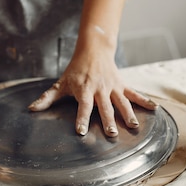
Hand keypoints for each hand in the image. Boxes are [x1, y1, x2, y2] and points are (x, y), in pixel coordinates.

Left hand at [28, 49, 157, 136]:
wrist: (93, 50)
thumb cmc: (75, 70)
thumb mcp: (60, 83)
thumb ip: (47, 98)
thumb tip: (31, 109)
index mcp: (84, 90)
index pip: (83, 106)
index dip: (82, 119)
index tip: (81, 131)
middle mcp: (99, 89)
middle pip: (104, 107)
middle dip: (108, 120)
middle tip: (111, 134)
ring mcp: (112, 87)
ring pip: (121, 102)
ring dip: (127, 114)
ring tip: (133, 127)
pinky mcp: (122, 85)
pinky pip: (134, 94)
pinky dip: (144, 101)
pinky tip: (154, 109)